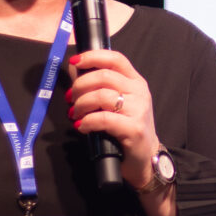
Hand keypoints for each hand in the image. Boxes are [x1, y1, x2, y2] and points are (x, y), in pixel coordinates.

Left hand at [67, 50, 159, 190]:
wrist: (144, 158)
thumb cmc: (126, 129)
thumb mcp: (116, 103)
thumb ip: (99, 86)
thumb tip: (76, 70)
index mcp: (135, 81)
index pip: (115, 58)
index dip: (92, 56)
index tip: (74, 61)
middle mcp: (139, 92)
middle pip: (104, 76)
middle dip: (80, 85)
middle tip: (70, 98)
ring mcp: (139, 110)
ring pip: (102, 95)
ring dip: (81, 104)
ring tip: (74, 113)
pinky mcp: (134, 129)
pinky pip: (104, 119)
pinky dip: (87, 121)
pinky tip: (81, 126)